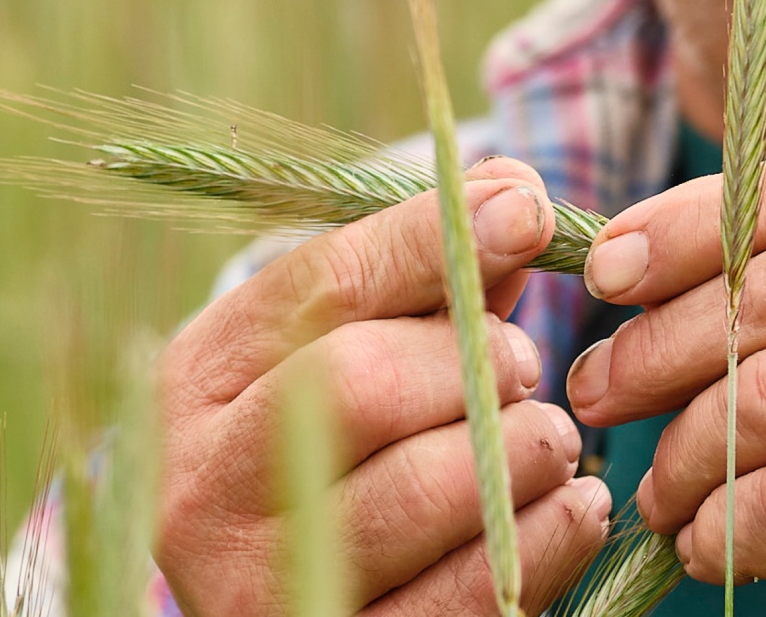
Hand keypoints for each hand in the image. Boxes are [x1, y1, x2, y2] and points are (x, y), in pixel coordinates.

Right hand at [156, 158, 610, 614]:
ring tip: (547, 439)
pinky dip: (546, 536)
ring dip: (522, 448)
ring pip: (420, 489)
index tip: (526, 213)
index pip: (315, 286)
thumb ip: (427, 281)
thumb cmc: (337, 449)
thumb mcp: (351, 352)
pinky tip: (570, 504)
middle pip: (357, 382)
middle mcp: (201, 487)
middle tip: (525, 365)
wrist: (285, 599)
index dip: (431, 240)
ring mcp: (255, 585)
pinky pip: (469, 595)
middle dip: (474, 360)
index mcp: (195, 383)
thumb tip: (514, 189)